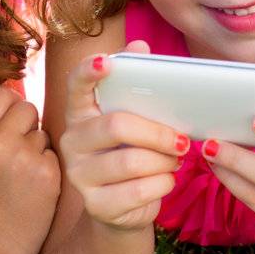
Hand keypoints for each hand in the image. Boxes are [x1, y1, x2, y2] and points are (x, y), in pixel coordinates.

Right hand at [0, 84, 59, 253]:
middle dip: (27, 125)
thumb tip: (10, 97)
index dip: (9, 105)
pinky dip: (48, 169)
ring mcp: (24, 156)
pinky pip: (55, 155)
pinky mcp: (47, 174)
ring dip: (39, 149)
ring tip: (23, 176)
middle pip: (27, 107)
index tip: (10, 122)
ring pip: (44, 133)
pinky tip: (35, 189)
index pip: (1, 93)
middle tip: (19, 152)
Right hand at [58, 40, 187, 231]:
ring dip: (164, 161)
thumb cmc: (132, 152)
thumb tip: (140, 46)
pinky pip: (139, 190)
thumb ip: (137, 85)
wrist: (123, 207)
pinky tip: (167, 179)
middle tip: (182, 140)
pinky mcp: (96, 205)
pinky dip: (163, 183)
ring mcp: (80, 175)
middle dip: (158, 132)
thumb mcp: (135, 120)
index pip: (76, 85)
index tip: (106, 62)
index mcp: (81, 113)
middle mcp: (72, 142)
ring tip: (175, 160)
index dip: (88, 72)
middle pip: (117, 125)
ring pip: (132, 161)